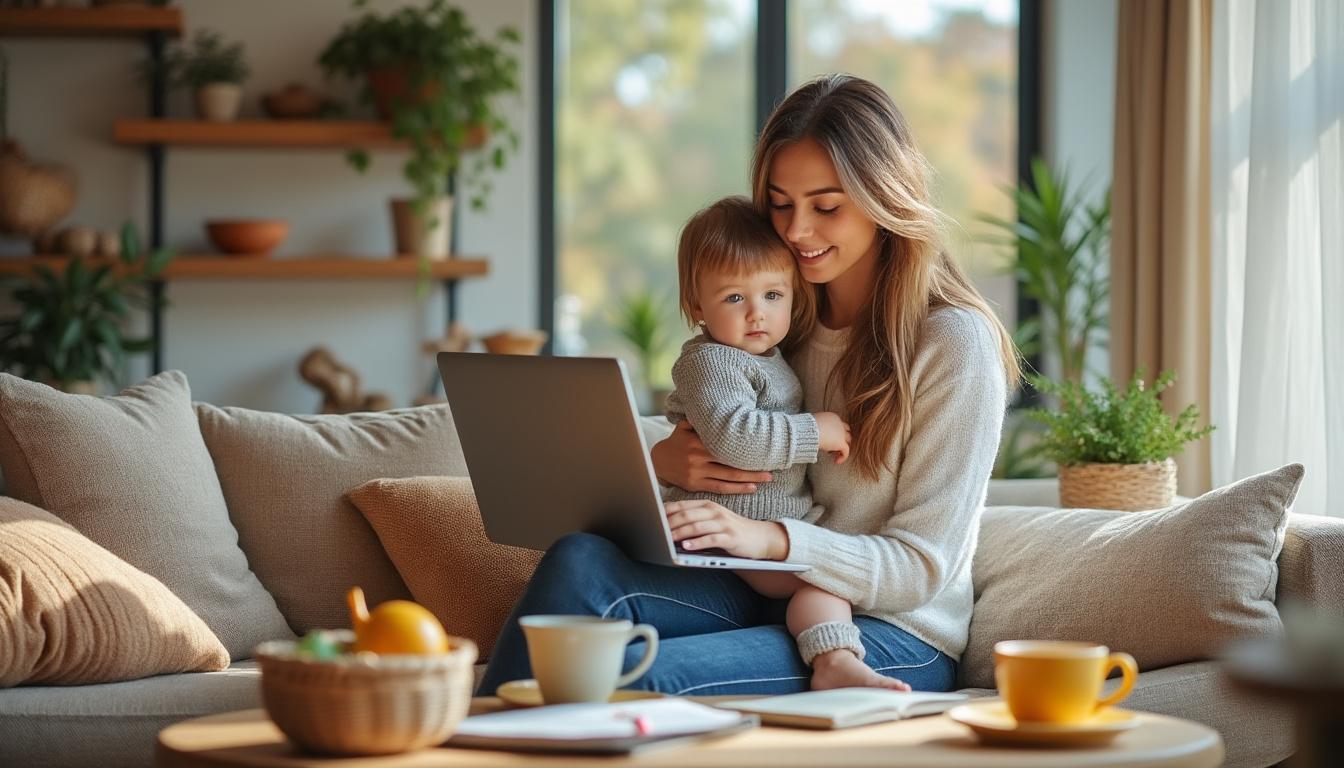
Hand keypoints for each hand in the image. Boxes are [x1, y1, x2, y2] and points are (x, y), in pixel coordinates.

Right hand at [651, 421, 772, 493]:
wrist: (657, 462)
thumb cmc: (677, 442)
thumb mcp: (684, 427)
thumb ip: (698, 419)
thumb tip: (715, 405)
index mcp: (697, 440)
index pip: (726, 443)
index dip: (745, 447)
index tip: (763, 447)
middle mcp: (697, 456)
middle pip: (731, 462)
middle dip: (753, 466)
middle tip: (773, 466)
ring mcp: (697, 472)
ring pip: (728, 477)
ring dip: (749, 479)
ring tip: (767, 478)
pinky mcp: (695, 485)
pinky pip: (719, 488)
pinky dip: (736, 488)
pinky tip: (751, 488)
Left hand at [665, 499, 788, 560]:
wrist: (760, 538)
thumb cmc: (731, 531)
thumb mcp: (712, 521)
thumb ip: (693, 521)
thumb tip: (666, 527)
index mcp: (707, 505)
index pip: (681, 506)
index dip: (664, 512)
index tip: (649, 518)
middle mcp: (714, 511)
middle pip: (686, 515)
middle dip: (668, 523)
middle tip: (654, 530)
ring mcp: (723, 523)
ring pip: (696, 526)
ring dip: (679, 533)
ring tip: (666, 538)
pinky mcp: (731, 537)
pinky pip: (711, 539)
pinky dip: (697, 543)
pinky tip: (686, 547)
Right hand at [814, 411, 850, 463]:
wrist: (809, 430)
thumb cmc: (807, 426)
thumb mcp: (813, 422)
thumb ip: (817, 426)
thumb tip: (812, 432)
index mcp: (833, 417)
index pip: (838, 424)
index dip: (835, 432)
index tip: (828, 438)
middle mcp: (839, 424)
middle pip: (845, 431)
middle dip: (841, 438)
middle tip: (833, 445)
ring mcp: (841, 433)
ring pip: (847, 441)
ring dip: (842, 447)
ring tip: (834, 453)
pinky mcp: (841, 443)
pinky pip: (845, 451)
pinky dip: (842, 457)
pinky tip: (836, 461)